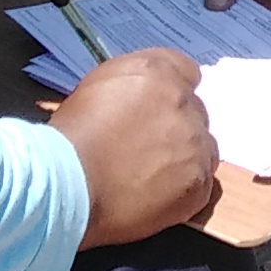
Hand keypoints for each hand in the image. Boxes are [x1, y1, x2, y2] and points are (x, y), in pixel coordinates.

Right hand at [52, 49, 222, 242]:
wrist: (67, 184)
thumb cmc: (71, 137)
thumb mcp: (96, 89)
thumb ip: (131, 86)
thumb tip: (143, 99)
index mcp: (157, 72)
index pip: (186, 72)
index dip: (171, 93)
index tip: (158, 110)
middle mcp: (183, 103)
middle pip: (194, 112)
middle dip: (176, 127)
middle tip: (146, 149)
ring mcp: (195, 144)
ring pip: (203, 148)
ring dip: (183, 159)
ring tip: (150, 178)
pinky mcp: (198, 183)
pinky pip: (203, 183)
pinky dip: (184, 191)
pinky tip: (156, 197)